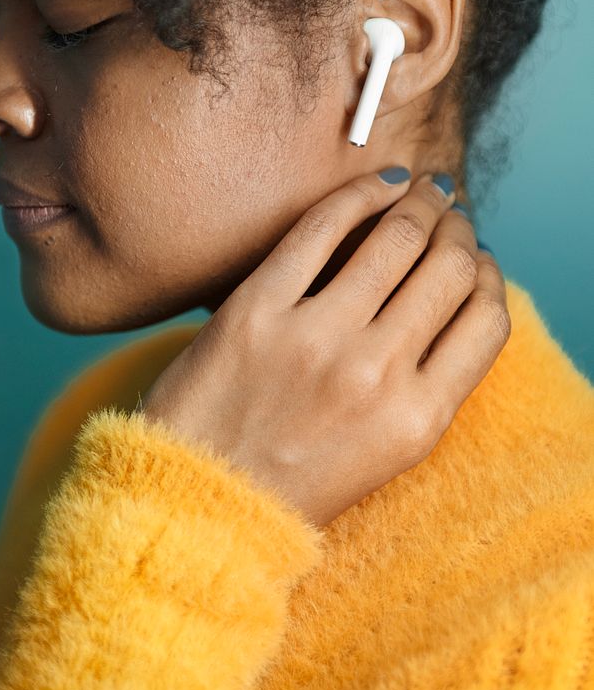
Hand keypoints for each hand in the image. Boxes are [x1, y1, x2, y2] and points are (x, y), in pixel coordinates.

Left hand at [139, 170, 509, 526]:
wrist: (198, 501)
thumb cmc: (294, 480)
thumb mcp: (385, 452)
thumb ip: (428, 381)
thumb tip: (459, 296)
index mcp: (416, 420)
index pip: (487, 320)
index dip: (491, 276)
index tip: (478, 259)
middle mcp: (375, 376)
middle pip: (450, 268)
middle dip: (460, 231)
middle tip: (450, 217)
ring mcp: (314, 338)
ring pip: (396, 238)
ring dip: (419, 203)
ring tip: (418, 194)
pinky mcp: (256, 308)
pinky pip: (320, 227)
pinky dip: (358, 196)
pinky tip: (374, 188)